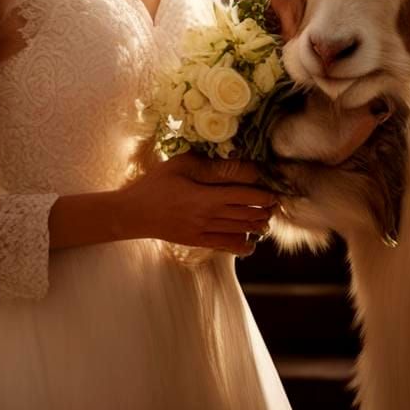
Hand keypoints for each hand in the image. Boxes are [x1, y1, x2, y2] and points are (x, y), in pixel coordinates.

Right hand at [116, 153, 276, 255]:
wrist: (133, 214)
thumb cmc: (156, 184)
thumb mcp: (182, 166)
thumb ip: (213, 167)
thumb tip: (241, 163)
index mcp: (205, 197)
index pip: (244, 195)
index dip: (262, 192)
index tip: (274, 188)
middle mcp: (208, 218)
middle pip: (246, 214)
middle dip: (265, 208)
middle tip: (275, 201)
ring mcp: (203, 232)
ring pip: (239, 229)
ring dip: (257, 224)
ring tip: (267, 216)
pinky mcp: (197, 241)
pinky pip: (226, 245)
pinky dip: (242, 244)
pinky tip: (251, 241)